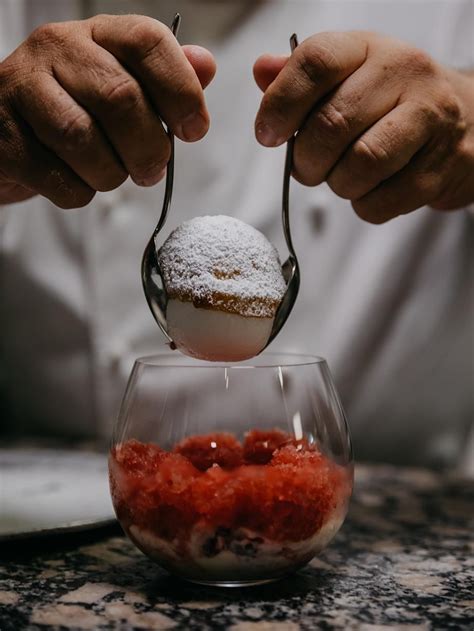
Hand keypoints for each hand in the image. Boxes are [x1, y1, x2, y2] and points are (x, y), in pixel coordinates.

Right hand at [0, 15, 215, 207]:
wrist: (6, 135)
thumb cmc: (75, 111)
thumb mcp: (122, 86)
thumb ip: (163, 79)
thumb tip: (205, 65)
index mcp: (97, 34)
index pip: (148, 41)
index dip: (181, 91)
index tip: (194, 130)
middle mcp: (56, 48)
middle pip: (121, 97)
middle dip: (149, 148)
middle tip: (151, 170)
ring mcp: (21, 88)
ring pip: (83, 139)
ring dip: (111, 174)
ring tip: (110, 175)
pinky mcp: (2, 137)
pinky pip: (58, 178)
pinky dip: (79, 192)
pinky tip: (76, 181)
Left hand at [254, 32, 473, 222]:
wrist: (468, 122)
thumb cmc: (392, 102)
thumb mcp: (349, 75)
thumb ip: (302, 77)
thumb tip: (262, 71)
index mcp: (370, 49)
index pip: (317, 62)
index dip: (281, 103)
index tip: (267, 134)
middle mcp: (405, 75)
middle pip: (332, 123)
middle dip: (306, 160)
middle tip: (306, 168)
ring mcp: (431, 120)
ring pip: (361, 165)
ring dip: (338, 184)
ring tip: (343, 177)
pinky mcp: (442, 166)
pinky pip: (382, 202)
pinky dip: (365, 206)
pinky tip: (372, 190)